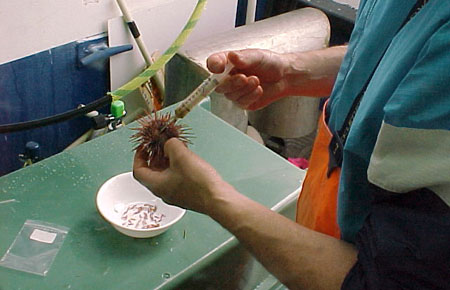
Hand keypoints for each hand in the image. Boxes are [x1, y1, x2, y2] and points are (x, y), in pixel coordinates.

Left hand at [133, 138, 224, 213]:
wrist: (217, 199)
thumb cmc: (198, 183)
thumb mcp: (181, 156)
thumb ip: (170, 145)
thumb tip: (168, 144)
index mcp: (156, 185)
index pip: (138, 171)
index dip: (139, 156)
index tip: (144, 147)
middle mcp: (164, 192)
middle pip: (152, 173)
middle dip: (155, 157)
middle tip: (161, 146)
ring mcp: (176, 195)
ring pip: (165, 175)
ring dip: (167, 162)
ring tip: (176, 150)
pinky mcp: (188, 194)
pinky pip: (177, 179)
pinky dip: (178, 167)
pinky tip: (188, 160)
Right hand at [207, 47, 347, 108]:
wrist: (284, 76)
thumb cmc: (269, 63)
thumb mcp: (257, 56)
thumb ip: (244, 58)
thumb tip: (232, 56)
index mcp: (228, 63)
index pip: (213, 64)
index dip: (213, 66)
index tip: (219, 66)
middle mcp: (228, 78)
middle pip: (219, 85)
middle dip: (231, 83)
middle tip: (244, 77)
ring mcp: (234, 91)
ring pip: (230, 95)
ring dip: (244, 89)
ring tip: (257, 80)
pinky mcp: (243, 102)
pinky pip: (241, 103)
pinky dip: (250, 96)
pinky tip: (259, 90)